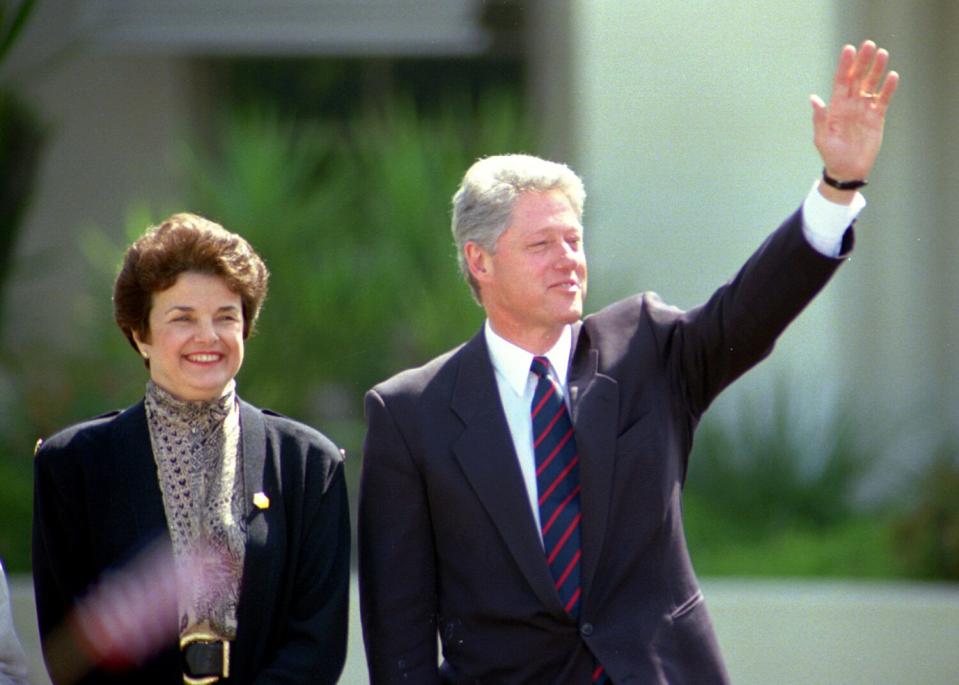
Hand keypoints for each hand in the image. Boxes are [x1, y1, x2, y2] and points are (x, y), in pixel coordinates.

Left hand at [811, 40, 898, 185]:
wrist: (847, 171)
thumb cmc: (831, 155)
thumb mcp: (822, 138)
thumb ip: (820, 118)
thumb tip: (814, 99)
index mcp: (836, 107)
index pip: (840, 81)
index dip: (844, 65)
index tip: (848, 49)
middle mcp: (850, 104)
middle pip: (857, 78)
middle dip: (862, 62)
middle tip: (868, 45)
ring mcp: (864, 110)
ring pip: (871, 85)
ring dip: (876, 70)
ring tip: (882, 54)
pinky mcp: (876, 117)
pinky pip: (883, 100)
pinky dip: (888, 89)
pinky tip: (892, 76)